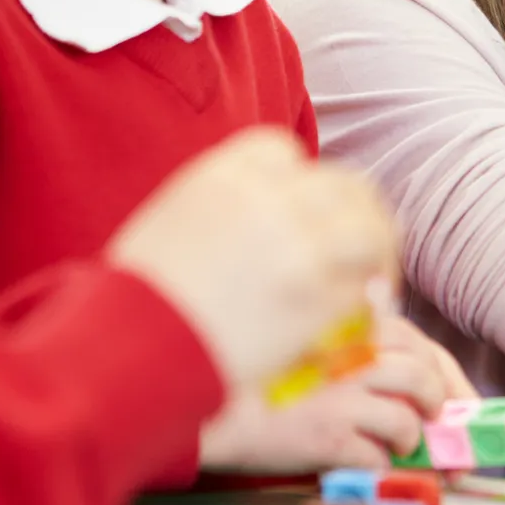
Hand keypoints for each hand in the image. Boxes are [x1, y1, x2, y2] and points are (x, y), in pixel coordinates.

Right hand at [110, 128, 399, 388]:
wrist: (127, 353)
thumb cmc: (131, 300)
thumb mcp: (166, 222)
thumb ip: (220, 206)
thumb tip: (252, 218)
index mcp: (227, 174)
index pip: (286, 152)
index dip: (300, 183)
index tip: (306, 211)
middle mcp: (272, 200)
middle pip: (343, 187)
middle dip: (356, 214)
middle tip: (363, 248)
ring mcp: (301, 247)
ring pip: (370, 232)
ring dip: (377, 257)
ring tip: (374, 284)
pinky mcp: (318, 299)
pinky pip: (364, 290)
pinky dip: (368, 303)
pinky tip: (360, 321)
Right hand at [200, 315, 477, 472]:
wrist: (212, 405)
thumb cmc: (265, 375)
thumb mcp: (315, 340)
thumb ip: (357, 343)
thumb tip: (413, 374)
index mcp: (352, 326)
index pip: (422, 345)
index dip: (451, 379)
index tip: (460, 403)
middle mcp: (352, 354)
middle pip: (425, 378)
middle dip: (443, 409)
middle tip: (441, 430)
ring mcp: (342, 395)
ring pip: (408, 420)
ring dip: (412, 438)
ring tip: (402, 444)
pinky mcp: (327, 435)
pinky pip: (376, 457)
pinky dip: (380, 464)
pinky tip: (364, 460)